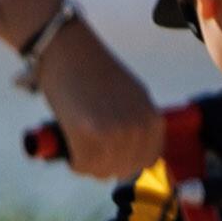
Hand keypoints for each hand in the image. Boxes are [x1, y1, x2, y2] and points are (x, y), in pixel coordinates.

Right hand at [0, 0, 161, 184]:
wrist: (69, 50)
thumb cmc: (93, 71)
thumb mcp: (130, 96)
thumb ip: (135, 122)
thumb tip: (129, 151)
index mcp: (152, 118)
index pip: (148, 160)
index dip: (126, 162)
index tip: (109, 158)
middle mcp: (138, 127)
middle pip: (125, 169)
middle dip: (105, 166)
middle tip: (88, 154)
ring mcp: (116, 132)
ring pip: (103, 170)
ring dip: (88, 165)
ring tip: (77, 151)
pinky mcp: (90, 134)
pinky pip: (84, 165)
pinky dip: (75, 163)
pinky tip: (69, 150)